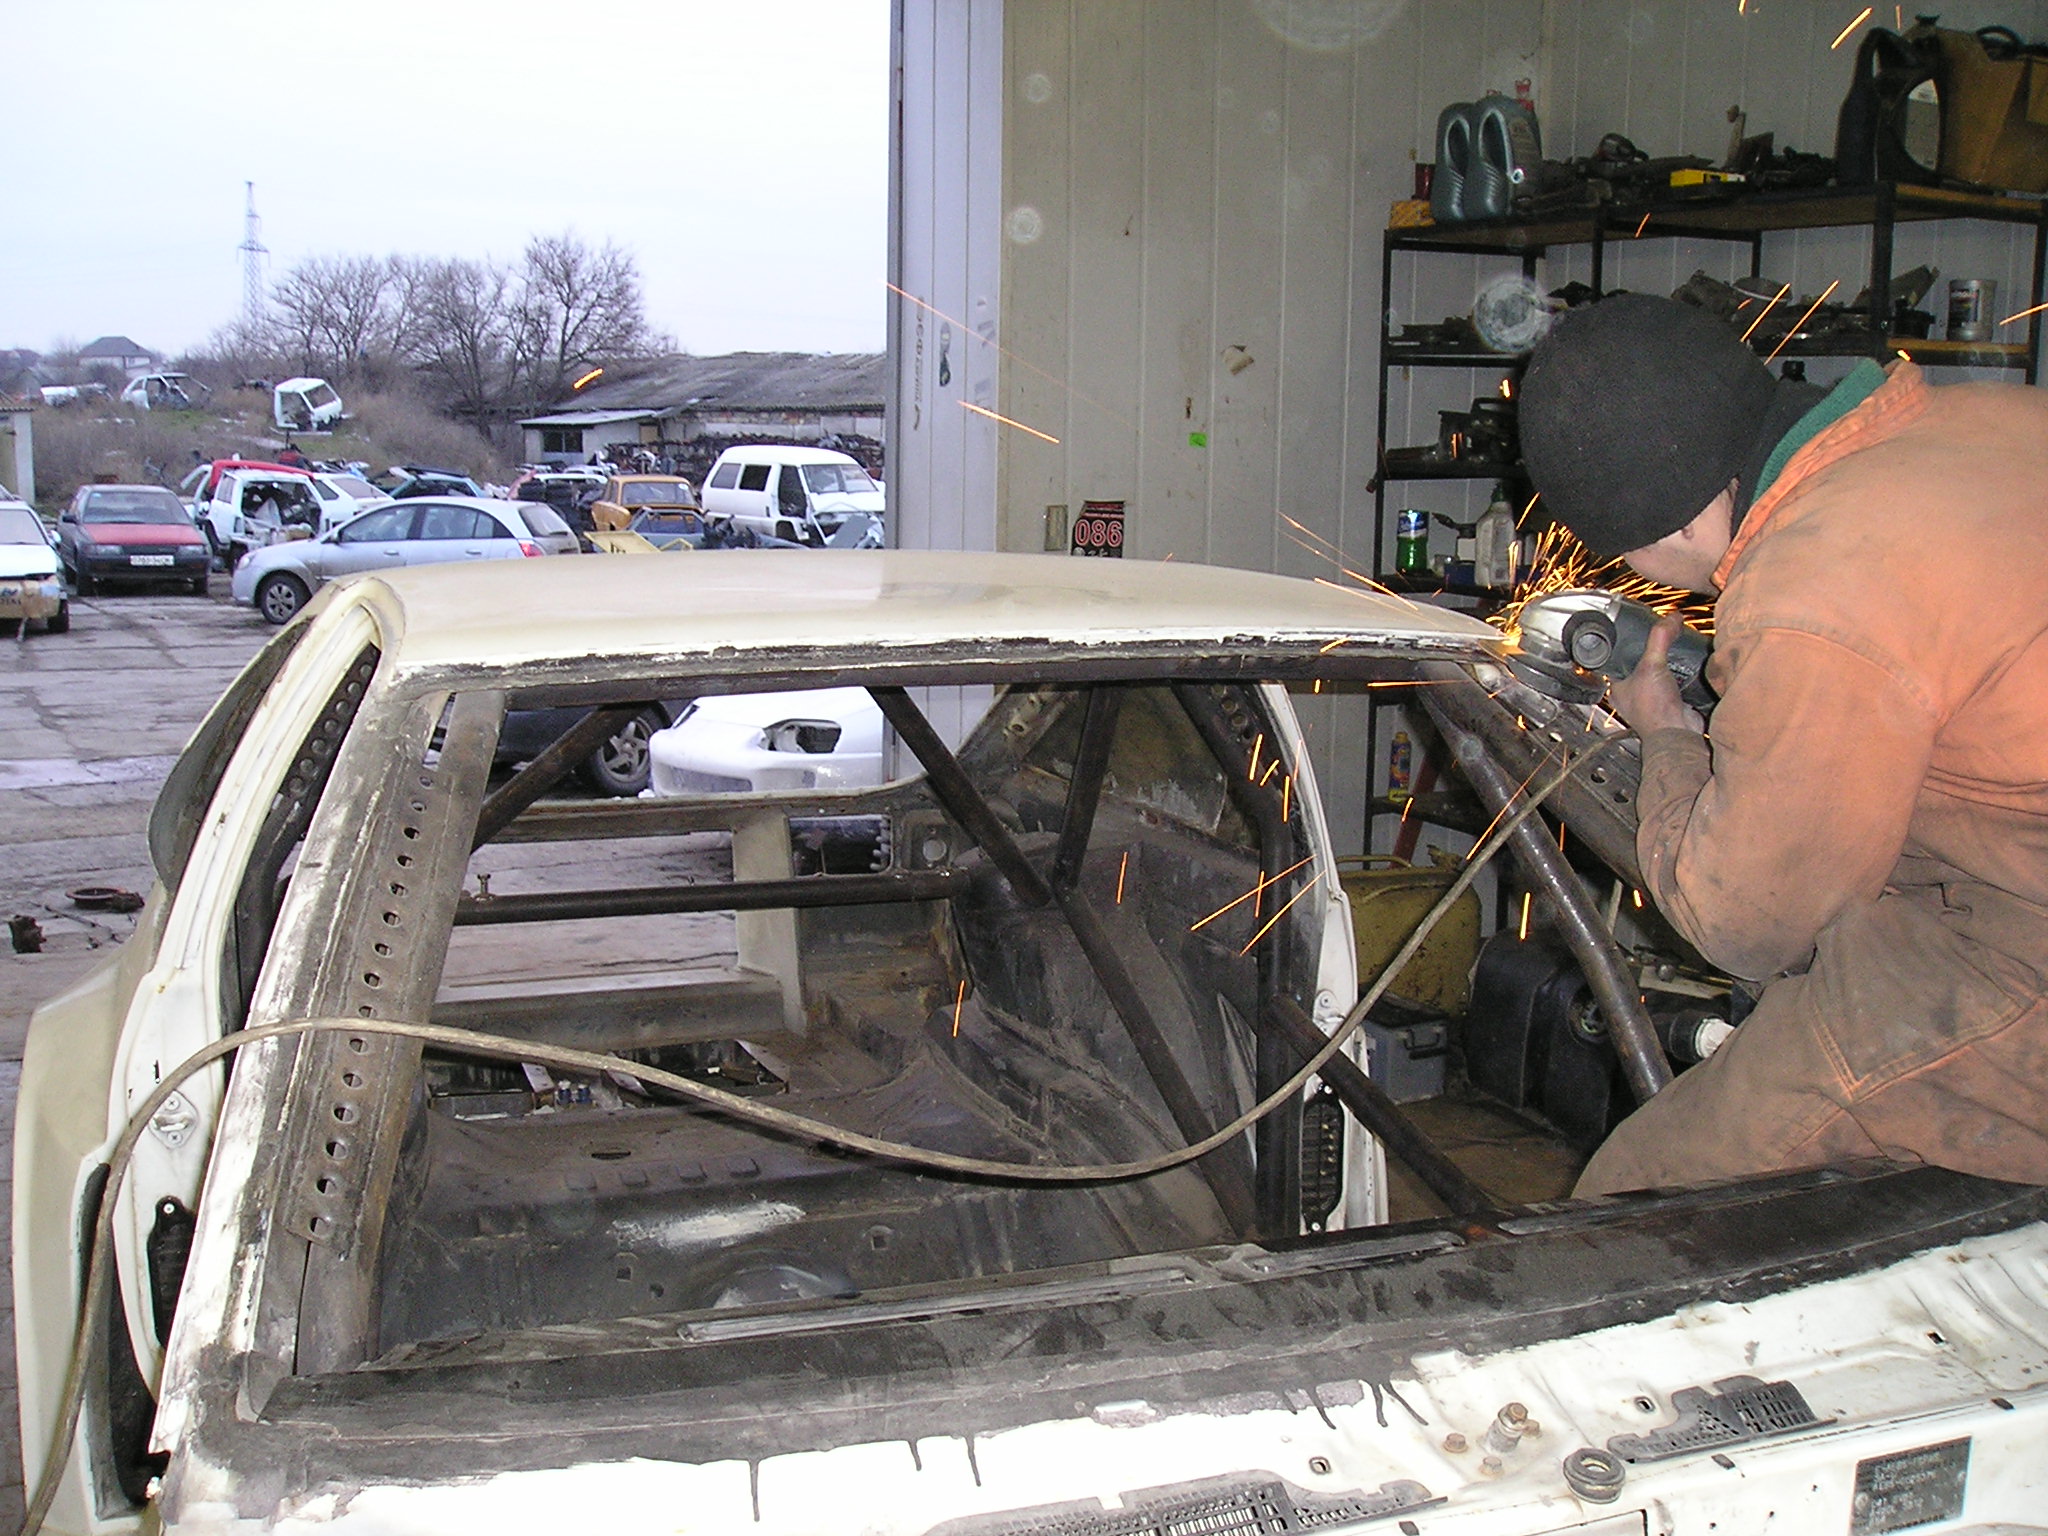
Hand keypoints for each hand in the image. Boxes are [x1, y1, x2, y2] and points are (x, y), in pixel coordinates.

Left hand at [1608, 616, 1705, 735]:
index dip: (1627, 645)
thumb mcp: (1653, 664)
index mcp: (1618, 687)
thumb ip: (1660, 638)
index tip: (1638, 632)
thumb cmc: (1655, 709)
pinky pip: (1674, 684)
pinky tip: (1686, 666)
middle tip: (1661, 639)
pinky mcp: (1669, 704)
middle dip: (1652, 653)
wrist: (1677, 734)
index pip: (1617, 659)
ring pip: (1657, 675)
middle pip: (1640, 666)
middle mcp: (1632, 695)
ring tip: (1674, 649)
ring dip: (1667, 664)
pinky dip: (1680, 675)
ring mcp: (1651, 700)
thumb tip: (1671, 618)